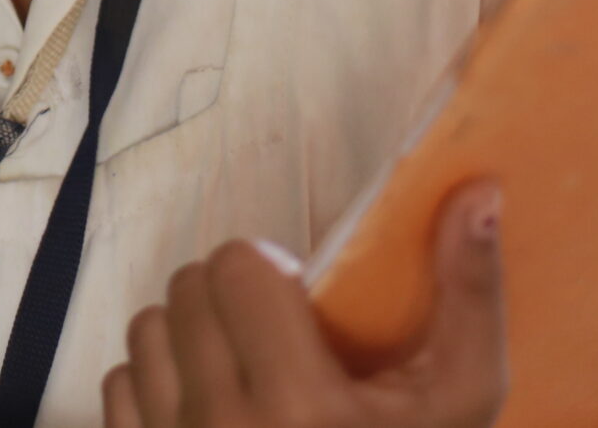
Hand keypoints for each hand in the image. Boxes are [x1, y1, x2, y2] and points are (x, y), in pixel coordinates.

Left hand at [103, 181, 507, 427]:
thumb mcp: (460, 400)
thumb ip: (472, 295)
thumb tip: (480, 192)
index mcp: (302, 407)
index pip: (234, 265)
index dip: (269, 271)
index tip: (299, 304)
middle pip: (186, 289)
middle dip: (230, 298)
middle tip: (275, 338)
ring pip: (145, 330)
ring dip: (189, 339)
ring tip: (241, 372)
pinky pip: (118, 385)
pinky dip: (157, 388)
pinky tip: (205, 411)